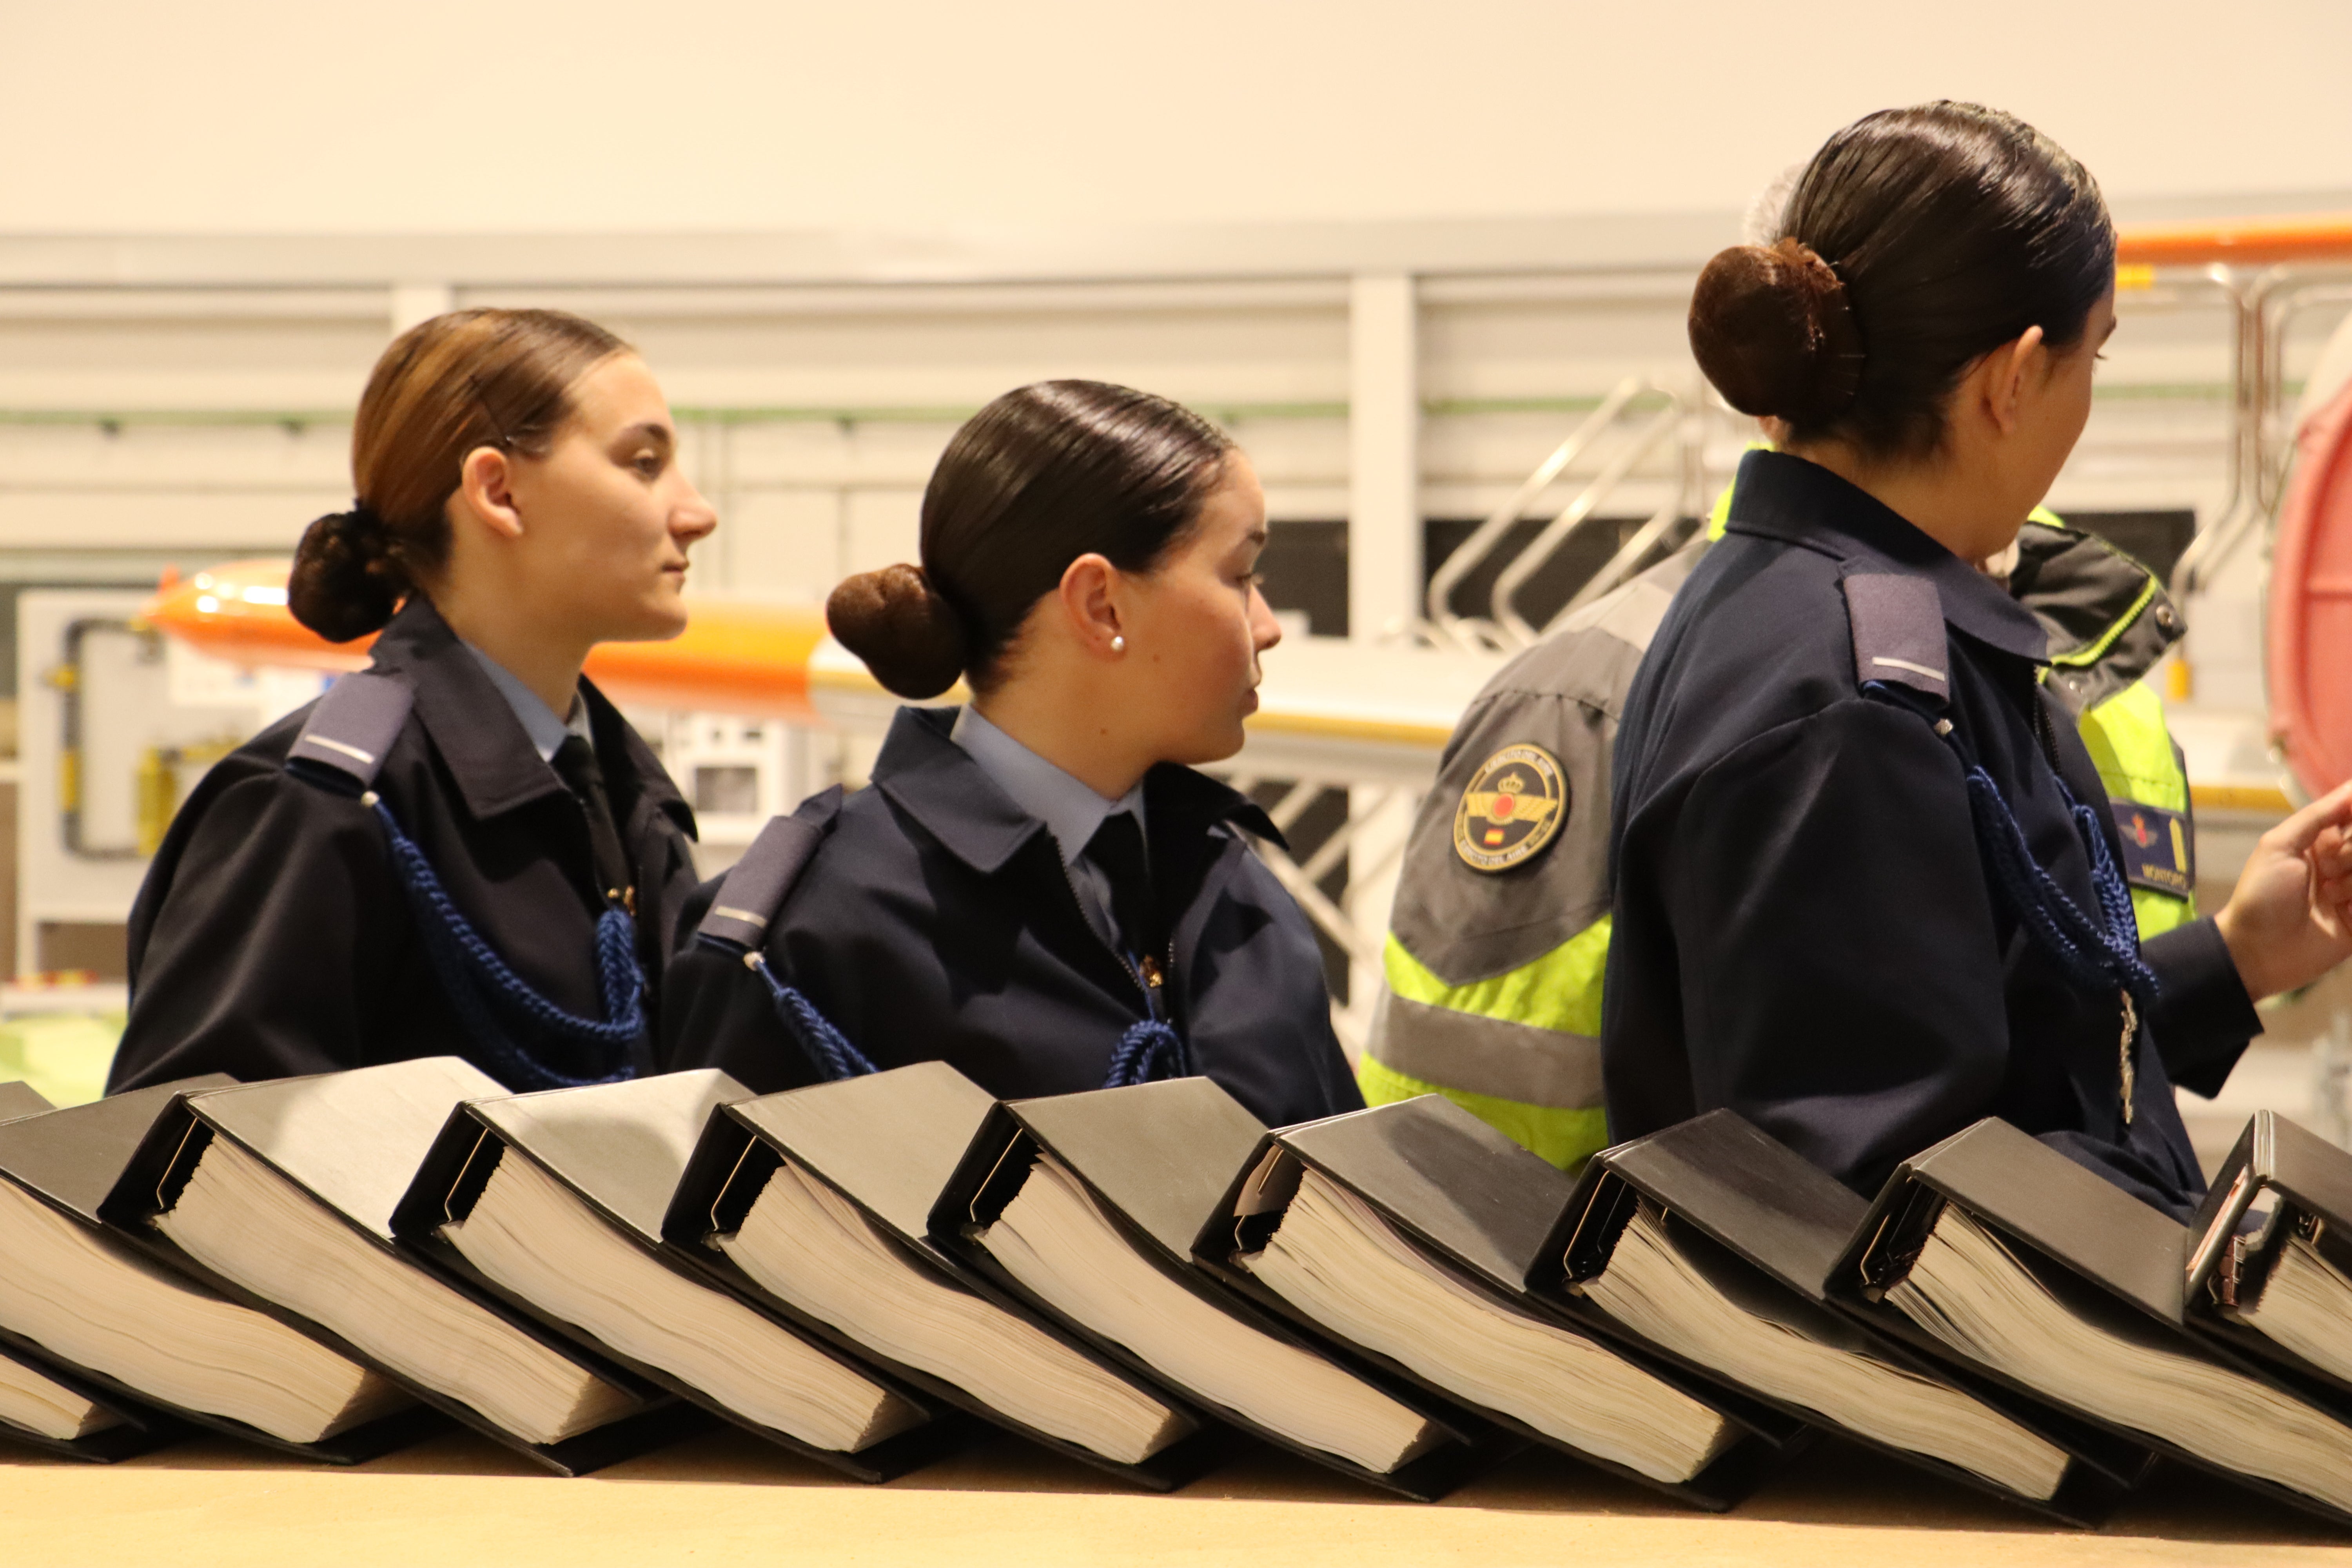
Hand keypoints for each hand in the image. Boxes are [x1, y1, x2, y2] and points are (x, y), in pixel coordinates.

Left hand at [2214, 780, 2351, 1000]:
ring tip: (2330, 896)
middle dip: (2350, 854)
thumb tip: (2351, 787)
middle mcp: (2343, 864)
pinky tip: (2343, 908)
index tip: (2334, 850)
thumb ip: (2316, 816)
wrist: (2256, 952)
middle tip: (2328, 872)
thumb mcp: (2278, 847)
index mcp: (2322, 842)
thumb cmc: (2260, 896)